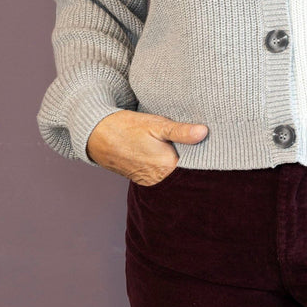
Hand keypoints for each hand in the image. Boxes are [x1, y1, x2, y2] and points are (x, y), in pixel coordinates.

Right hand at [85, 110, 208, 185]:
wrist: (97, 135)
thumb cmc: (127, 127)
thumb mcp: (156, 124)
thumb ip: (181, 131)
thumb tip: (204, 133)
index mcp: (166, 166)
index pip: (196, 166)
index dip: (204, 155)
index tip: (209, 143)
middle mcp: (159, 179)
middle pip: (185, 172)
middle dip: (193, 159)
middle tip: (197, 142)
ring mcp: (150, 182)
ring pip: (173, 175)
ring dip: (179, 163)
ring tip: (181, 147)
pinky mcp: (143, 180)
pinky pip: (162, 176)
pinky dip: (167, 166)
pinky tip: (166, 153)